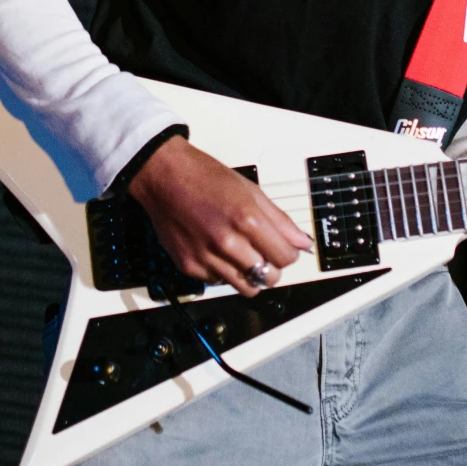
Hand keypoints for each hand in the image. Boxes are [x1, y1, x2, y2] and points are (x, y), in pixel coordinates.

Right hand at [127, 136, 313, 292]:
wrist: (164, 177)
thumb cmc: (205, 177)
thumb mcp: (250, 190)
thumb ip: (279, 220)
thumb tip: (302, 242)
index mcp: (246, 220)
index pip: (285, 258)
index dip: (289, 255)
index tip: (284, 249)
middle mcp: (227, 242)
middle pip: (268, 278)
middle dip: (273, 269)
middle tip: (265, 256)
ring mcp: (206, 257)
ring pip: (245, 288)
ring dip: (250, 275)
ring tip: (243, 257)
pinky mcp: (189, 266)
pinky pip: (218, 283)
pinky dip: (224, 273)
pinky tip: (219, 253)